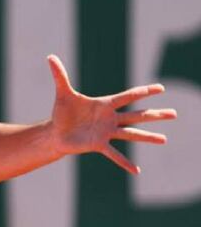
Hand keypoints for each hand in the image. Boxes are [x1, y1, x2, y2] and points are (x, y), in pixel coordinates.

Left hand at [47, 55, 177, 173]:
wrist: (55, 132)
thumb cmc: (62, 112)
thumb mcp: (63, 93)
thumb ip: (60, 75)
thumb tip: (50, 56)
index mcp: (105, 104)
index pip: (128, 96)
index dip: (143, 92)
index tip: (161, 88)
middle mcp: (110, 118)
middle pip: (137, 115)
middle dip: (155, 114)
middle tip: (175, 114)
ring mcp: (106, 132)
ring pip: (131, 134)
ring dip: (147, 137)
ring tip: (165, 139)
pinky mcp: (98, 144)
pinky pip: (114, 154)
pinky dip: (124, 162)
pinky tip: (136, 171)